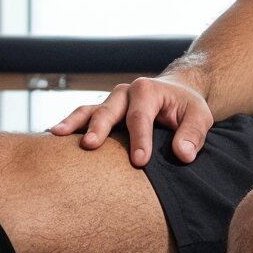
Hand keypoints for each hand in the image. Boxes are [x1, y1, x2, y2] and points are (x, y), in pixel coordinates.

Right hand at [48, 71, 214, 165]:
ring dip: (72, 123)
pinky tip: (52, 139)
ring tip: (56, 135)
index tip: (140, 161)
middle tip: (90, 145)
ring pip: (88, 110)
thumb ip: (193, 134)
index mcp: (147, 90)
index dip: (140, 139)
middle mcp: (123, 93)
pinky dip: (68, 126)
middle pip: (108, 110)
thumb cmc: (186, 108)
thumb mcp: (200, 117)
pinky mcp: (101, 112)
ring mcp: (109, 102)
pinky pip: (82, 117)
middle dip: (99, 127)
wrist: (175, 93)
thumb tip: (183, 154)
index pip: (140, 117)